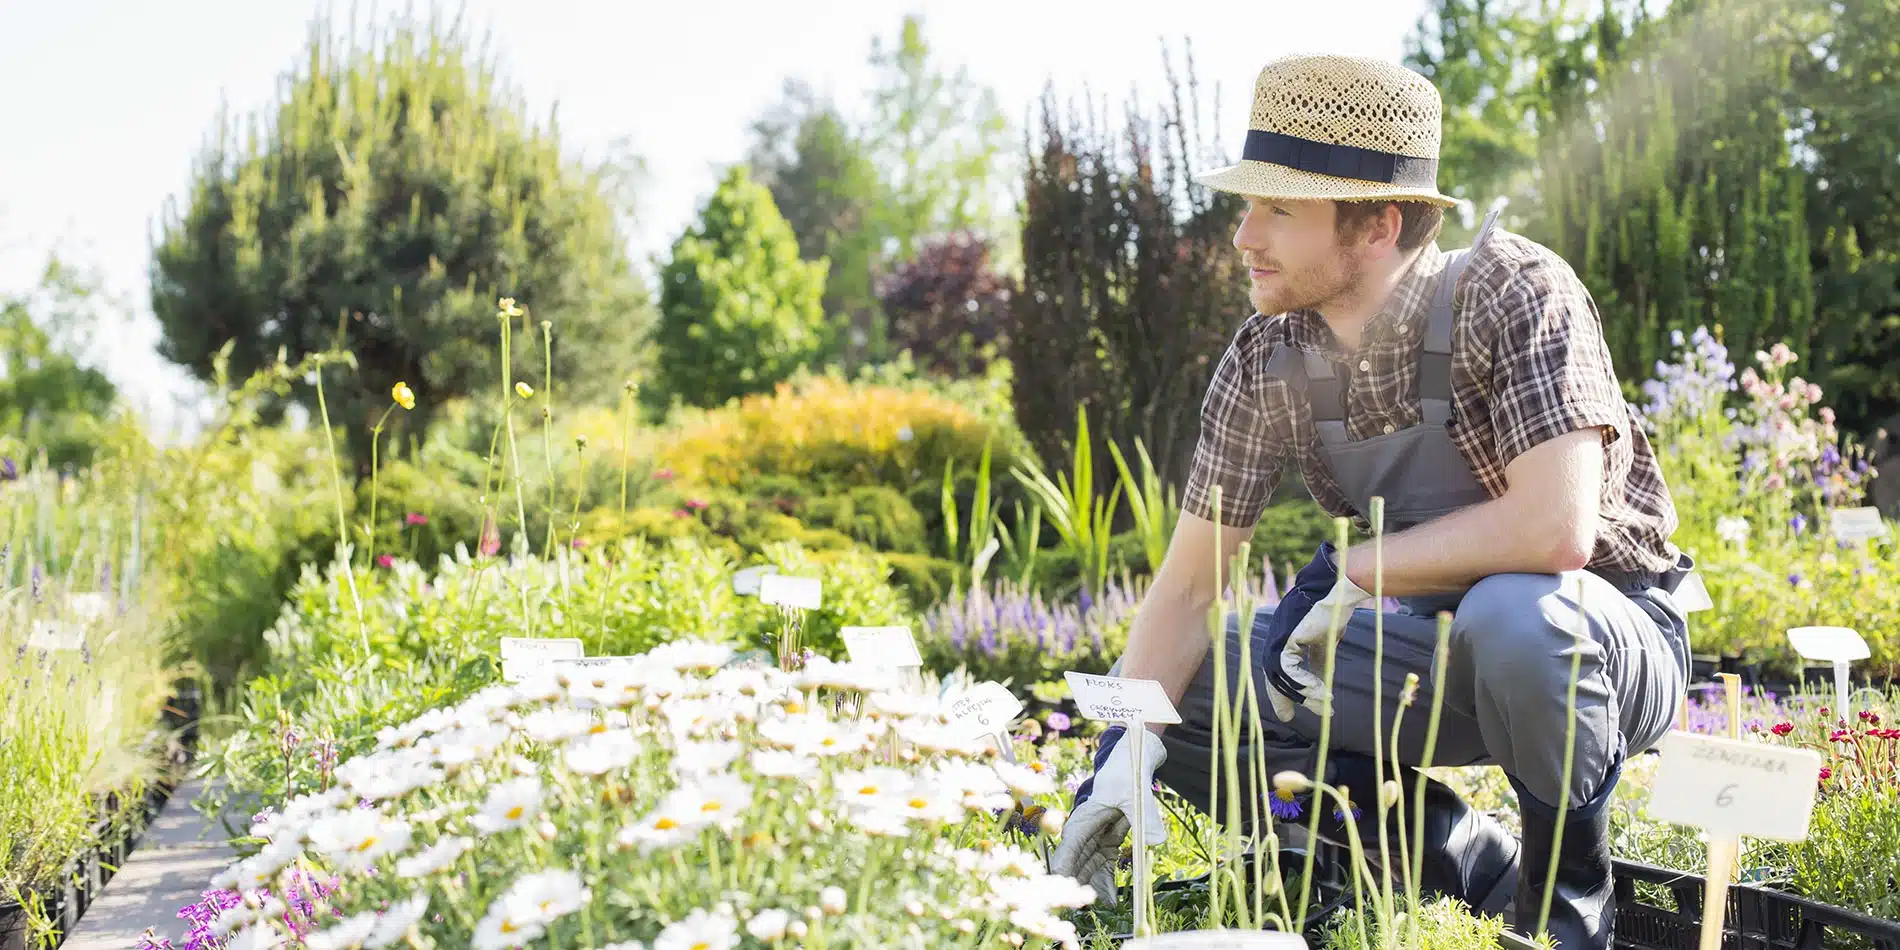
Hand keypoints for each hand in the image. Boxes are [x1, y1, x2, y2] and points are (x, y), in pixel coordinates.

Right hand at [1046, 726, 1167, 905]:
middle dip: (1082, 885)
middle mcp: (1086, 828)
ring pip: (1091, 866)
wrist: (1137, 751)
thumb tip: (1156, 843)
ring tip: (1109, 905)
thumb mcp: (1135, 792)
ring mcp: (1097, 833)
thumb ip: (1145, 818)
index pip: (1069, 849)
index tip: (1069, 890)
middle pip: (1079, 862)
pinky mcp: (1109, 835)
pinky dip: (1109, 878)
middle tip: (1091, 907)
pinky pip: (1105, 862)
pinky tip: (1115, 896)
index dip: (1067, 871)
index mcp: (1083, 817)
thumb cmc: (1127, 768)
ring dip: (1096, 885)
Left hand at [1263, 543, 1371, 720]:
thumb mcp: (1324, 644)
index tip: (1287, 711)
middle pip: (1272, 674)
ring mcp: (1278, 635)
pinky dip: (1304, 682)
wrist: (1338, 589)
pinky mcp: (1287, 636)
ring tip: (1320, 705)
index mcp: (1282, 638)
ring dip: (1299, 692)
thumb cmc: (1332, 612)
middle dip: (1280, 697)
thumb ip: (1318, 664)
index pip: (1276, 669)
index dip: (1281, 690)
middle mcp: (1275, 636)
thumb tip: (1320, 692)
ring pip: (1279, 674)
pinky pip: (1288, 667)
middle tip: (1288, 716)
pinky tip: (1320, 691)